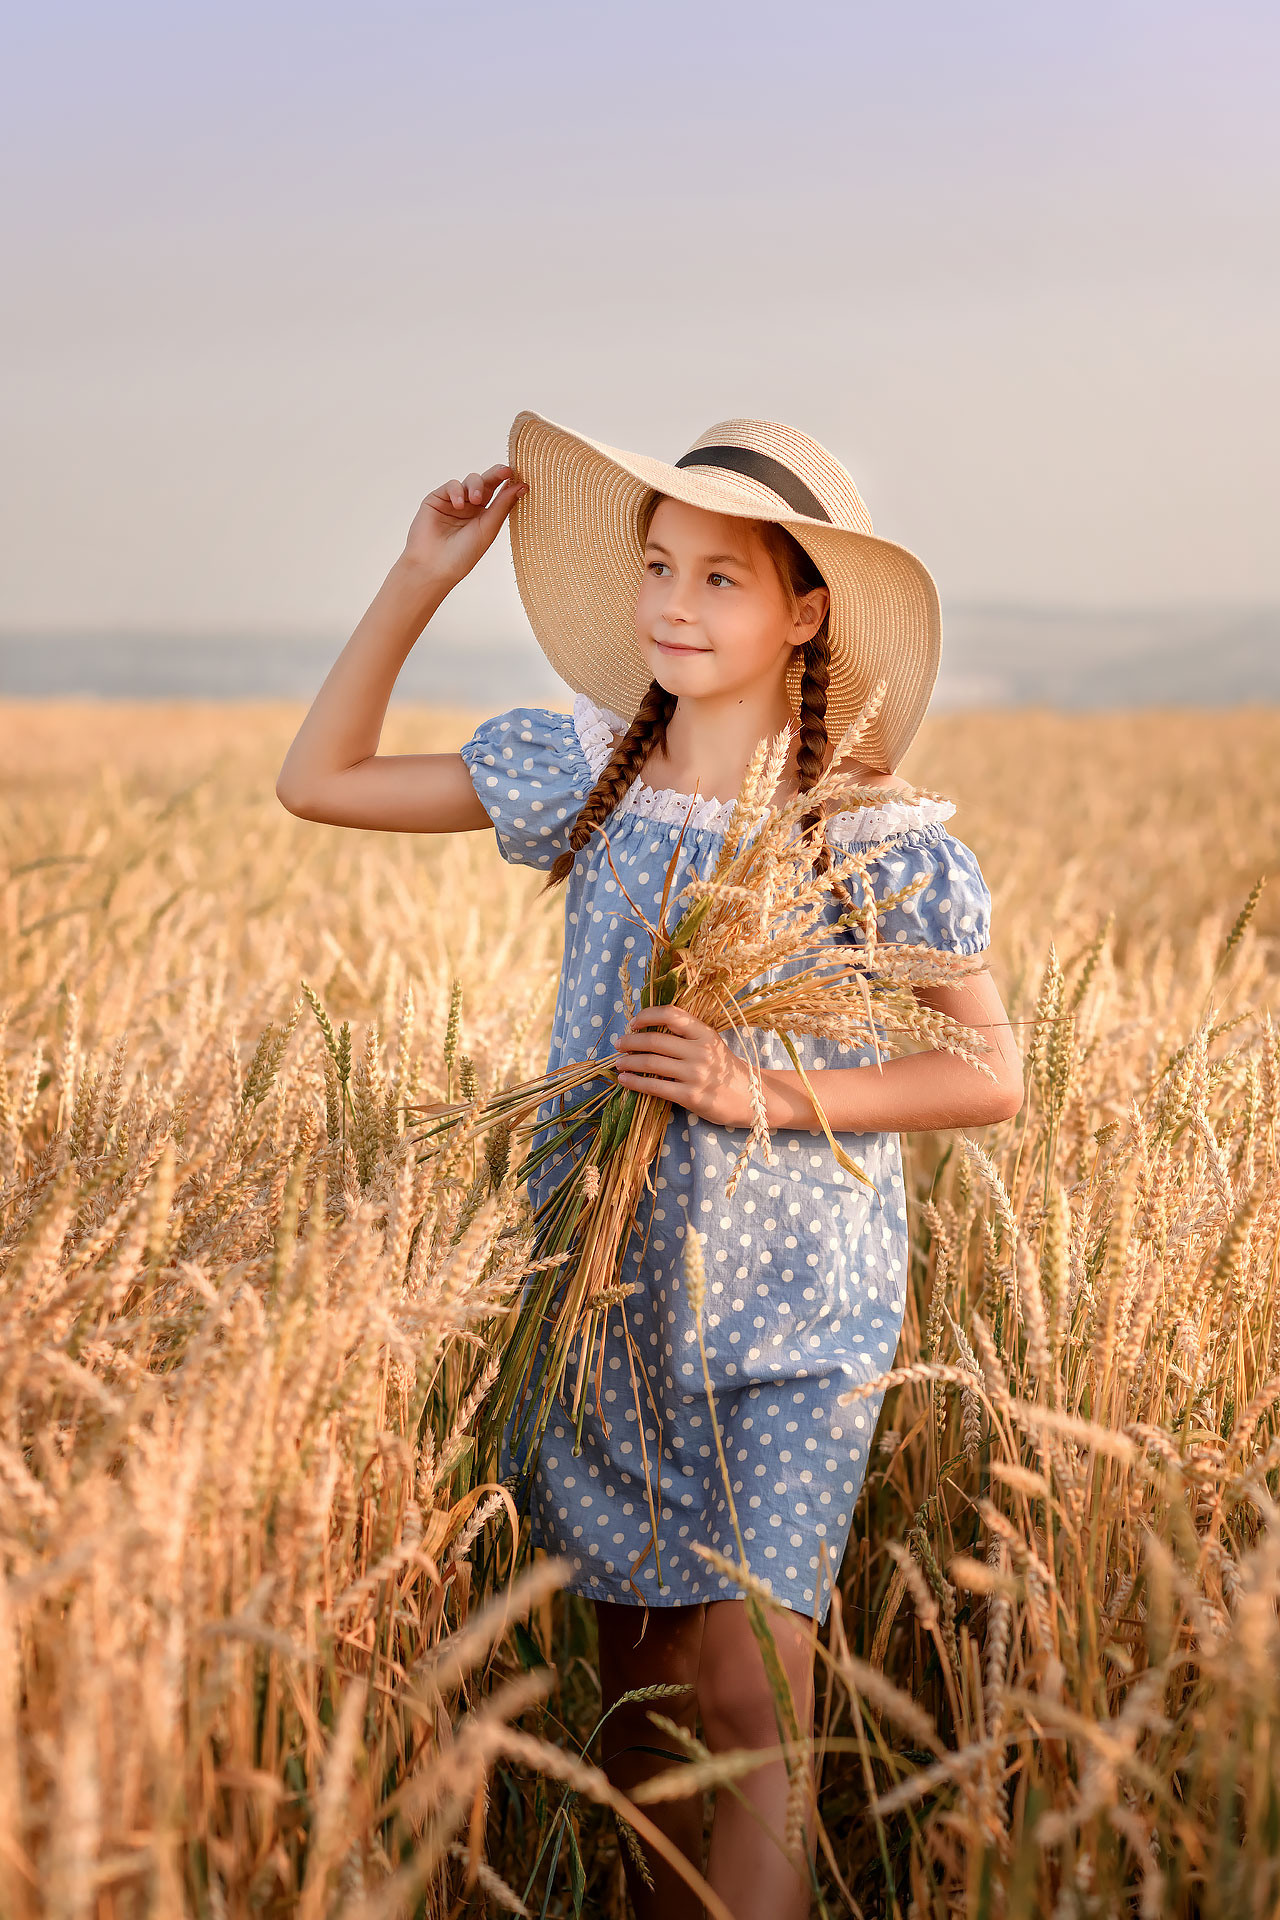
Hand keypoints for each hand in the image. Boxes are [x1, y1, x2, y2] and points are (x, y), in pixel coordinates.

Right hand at [401, 463, 526, 589]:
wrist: (434, 566)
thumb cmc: (463, 554)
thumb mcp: (488, 528)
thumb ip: (502, 505)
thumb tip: (522, 485)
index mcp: (485, 515)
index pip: (499, 493)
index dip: (508, 484)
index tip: (520, 478)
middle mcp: (471, 507)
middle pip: (486, 482)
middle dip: (496, 475)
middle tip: (505, 471)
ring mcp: (454, 502)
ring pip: (470, 480)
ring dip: (476, 486)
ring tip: (476, 500)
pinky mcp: (437, 499)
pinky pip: (451, 485)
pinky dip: (457, 491)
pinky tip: (459, 505)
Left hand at [613, 1005, 757, 1127]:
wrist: (752, 1098)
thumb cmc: (725, 1070)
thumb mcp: (711, 1044)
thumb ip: (686, 1035)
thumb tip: (647, 1029)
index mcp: (705, 1033)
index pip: (672, 1014)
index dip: (647, 1015)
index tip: (633, 1022)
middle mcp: (701, 1051)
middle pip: (656, 1040)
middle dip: (631, 1041)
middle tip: (618, 1044)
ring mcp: (697, 1074)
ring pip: (652, 1063)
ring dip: (629, 1062)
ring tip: (618, 1063)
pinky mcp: (692, 1097)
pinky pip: (656, 1088)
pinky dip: (635, 1082)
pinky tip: (625, 1080)